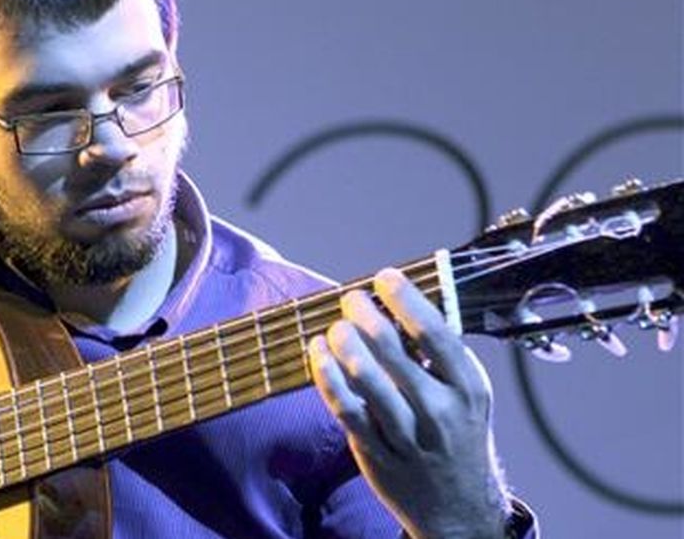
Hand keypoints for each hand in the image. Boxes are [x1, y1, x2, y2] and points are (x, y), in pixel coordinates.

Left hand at [307, 268, 509, 538]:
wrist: (457, 507)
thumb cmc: (457, 434)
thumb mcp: (467, 393)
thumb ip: (440, 354)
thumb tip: (403, 302)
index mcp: (467, 388)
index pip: (435, 334)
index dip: (406, 300)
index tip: (385, 277)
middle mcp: (439, 411)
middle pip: (393, 352)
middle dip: (365, 316)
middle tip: (351, 299)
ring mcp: (406, 435)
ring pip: (366, 379)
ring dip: (344, 343)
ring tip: (336, 325)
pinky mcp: (375, 451)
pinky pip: (346, 407)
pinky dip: (327, 376)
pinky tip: (317, 353)